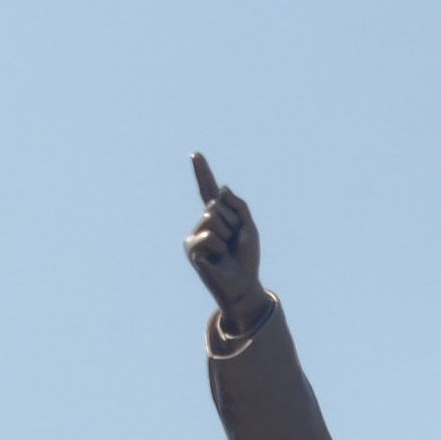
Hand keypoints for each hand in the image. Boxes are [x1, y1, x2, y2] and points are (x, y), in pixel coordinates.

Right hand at [184, 154, 264, 333]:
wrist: (243, 285)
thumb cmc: (246, 259)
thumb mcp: (249, 227)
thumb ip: (239, 205)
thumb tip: (222, 190)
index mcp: (218, 216)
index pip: (209, 190)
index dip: (203, 173)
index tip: (196, 155)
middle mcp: (203, 223)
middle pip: (217, 205)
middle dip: (232, 222)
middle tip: (233, 243)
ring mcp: (196, 235)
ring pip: (213, 218)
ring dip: (226, 235)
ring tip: (226, 251)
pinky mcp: (191, 248)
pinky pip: (209, 236)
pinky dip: (218, 246)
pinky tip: (217, 259)